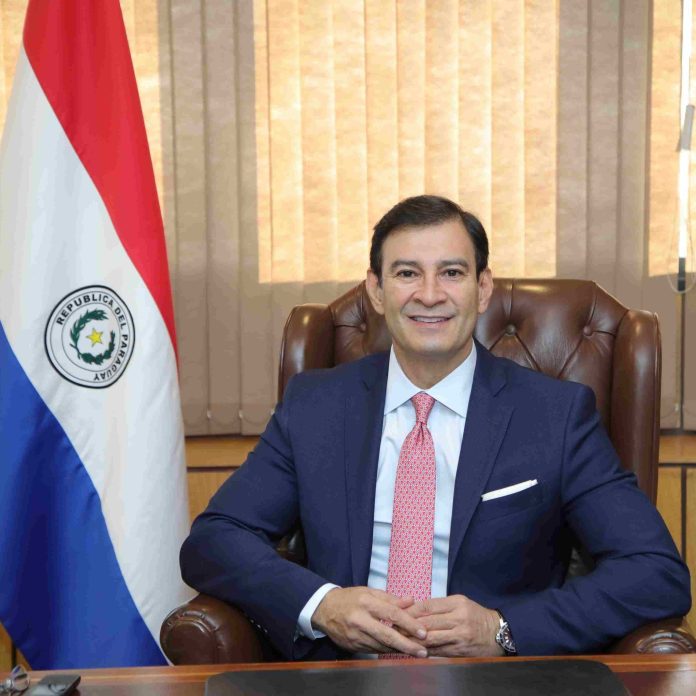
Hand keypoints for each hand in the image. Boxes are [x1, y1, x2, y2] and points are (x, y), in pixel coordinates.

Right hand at [311, 586, 428, 656]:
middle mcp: (360, 620)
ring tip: (416, 652)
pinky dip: (387, 651)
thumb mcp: (369, 591)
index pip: (392, 614)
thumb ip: (390, 598)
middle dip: (407, 645)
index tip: (423, 632)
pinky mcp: (352, 646)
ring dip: (400, 650)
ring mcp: (355, 635)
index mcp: (366, 602)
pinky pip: (374, 650)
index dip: (409, 623)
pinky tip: (398, 651)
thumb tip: (411, 601)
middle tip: (423, 651)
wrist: (324, 609)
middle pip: (387, 635)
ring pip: (381, 646)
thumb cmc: (350, 598)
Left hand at [406, 595, 503, 656]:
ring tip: (399, 639)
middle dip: (408, 625)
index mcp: (457, 603)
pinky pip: (438, 651)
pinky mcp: (460, 651)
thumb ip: (440, 606)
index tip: (398, 613)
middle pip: (427, 622)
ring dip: (413, 640)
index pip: (427, 605)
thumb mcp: (461, 603)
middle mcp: (458, 619)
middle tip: (393, 627)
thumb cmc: (476, 616)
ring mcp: (459, 636)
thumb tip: (415, 609)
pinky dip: (424, 650)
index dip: (410, 610)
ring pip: (430, 638)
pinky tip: (414, 650)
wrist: (499, 634)